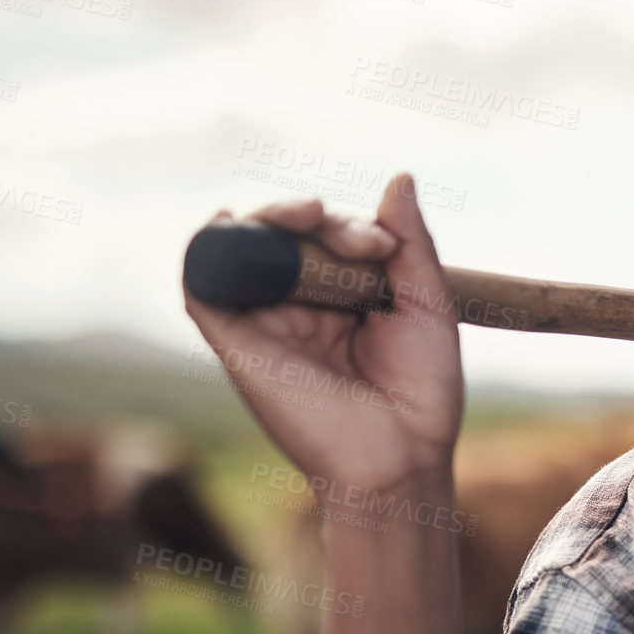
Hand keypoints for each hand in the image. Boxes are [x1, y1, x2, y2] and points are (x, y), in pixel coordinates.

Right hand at [184, 173, 462, 505]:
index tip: (383, 246)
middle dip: (317, 217)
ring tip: (304, 214)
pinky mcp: (238, 345)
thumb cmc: (422, 392)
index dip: (351, 225)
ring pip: (248, 251)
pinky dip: (207, 252)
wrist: (400, 457)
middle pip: (287, 236)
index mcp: (347, 298)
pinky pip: (205, 290)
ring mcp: (268, 324)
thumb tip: (399, 176)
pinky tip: (223, 223)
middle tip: (357, 238)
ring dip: (269, 219)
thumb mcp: (428, 305)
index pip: (332, 237)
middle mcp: (302, 308)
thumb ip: (411, 243)